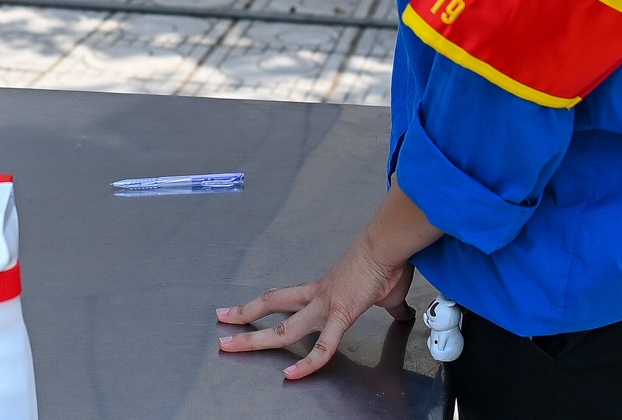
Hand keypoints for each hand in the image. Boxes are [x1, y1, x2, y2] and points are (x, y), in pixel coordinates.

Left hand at [216, 229, 414, 379]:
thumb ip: (388, 304)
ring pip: (284, 328)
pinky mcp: (341, 315)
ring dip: (254, 339)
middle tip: (220, 323)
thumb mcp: (382, 290)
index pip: (283, 298)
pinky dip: (308, 362)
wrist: (388, 246)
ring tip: (230, 346)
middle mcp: (316, 297)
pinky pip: (323, 346)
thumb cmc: (386, 263)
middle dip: (243, 317)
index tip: (241, 310)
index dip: (260, 305)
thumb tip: (400, 309)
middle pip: (270, 307)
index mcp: (321, 290)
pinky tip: (293, 375)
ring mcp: (325, 306)